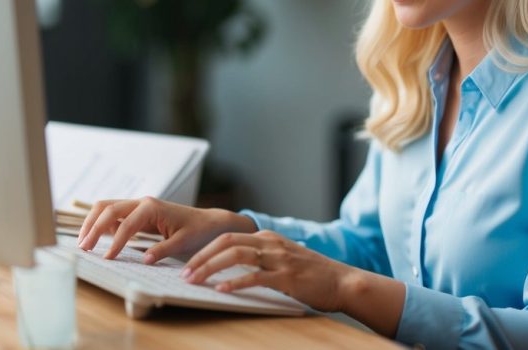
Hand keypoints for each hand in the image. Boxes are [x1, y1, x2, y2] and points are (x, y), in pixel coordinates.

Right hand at [77, 196, 255, 262]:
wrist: (207, 222)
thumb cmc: (197, 230)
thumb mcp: (183, 242)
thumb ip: (163, 250)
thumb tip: (144, 260)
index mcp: (152, 207)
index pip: (126, 224)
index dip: (114, 242)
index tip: (107, 258)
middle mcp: (142, 202)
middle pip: (108, 209)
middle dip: (93, 227)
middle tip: (83, 248)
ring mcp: (138, 205)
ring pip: (107, 208)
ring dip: (92, 222)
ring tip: (83, 242)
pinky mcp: (137, 212)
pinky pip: (114, 214)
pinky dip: (101, 223)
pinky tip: (96, 238)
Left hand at [180, 230, 354, 312]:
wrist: (343, 281)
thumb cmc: (313, 276)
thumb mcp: (283, 260)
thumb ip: (261, 260)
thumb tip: (231, 270)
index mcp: (268, 238)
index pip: (228, 237)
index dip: (205, 250)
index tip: (188, 264)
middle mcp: (271, 243)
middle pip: (227, 242)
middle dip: (201, 257)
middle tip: (184, 273)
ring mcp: (279, 259)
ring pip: (237, 256)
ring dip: (211, 268)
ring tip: (195, 280)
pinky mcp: (287, 276)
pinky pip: (255, 277)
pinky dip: (236, 283)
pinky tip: (222, 290)